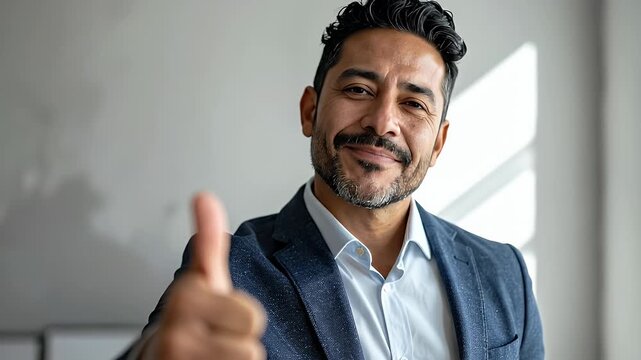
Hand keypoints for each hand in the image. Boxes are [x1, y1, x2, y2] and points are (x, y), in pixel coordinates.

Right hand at [143, 193, 266, 359]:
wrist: (160, 358)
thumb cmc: (188, 320)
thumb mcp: (201, 278)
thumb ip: (208, 242)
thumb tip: (205, 196)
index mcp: (184, 299)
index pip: (252, 318)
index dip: (241, 317)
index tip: (215, 313)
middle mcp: (174, 336)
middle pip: (251, 348)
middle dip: (238, 341)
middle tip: (215, 336)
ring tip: (211, 353)